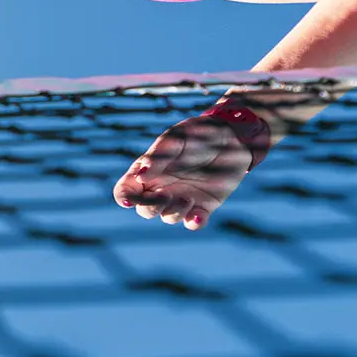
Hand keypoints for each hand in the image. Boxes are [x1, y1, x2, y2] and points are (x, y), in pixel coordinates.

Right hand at [112, 116, 255, 229]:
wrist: (232, 138)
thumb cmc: (197, 133)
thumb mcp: (176, 139)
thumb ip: (158, 156)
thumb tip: (140, 177)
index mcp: (148, 171)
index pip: (126, 190)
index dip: (124, 197)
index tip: (129, 201)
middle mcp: (162, 187)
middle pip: (145, 209)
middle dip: (151, 207)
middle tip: (166, 195)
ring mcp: (182, 198)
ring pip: (168, 217)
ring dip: (174, 213)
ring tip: (188, 198)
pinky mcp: (204, 205)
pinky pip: (193, 222)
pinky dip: (194, 223)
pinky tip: (198, 216)